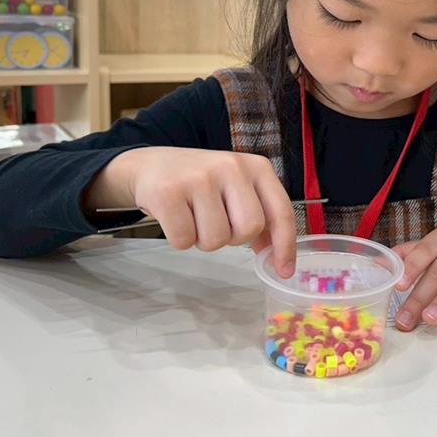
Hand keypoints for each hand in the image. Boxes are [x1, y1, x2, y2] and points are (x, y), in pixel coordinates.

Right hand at [87, 147, 297, 274]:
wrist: (151, 165)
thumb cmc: (201, 182)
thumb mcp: (237, 189)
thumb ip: (259, 216)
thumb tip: (275, 255)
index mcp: (256, 167)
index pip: (280, 211)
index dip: (285, 245)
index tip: (284, 271)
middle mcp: (231, 166)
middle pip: (249, 228)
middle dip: (234, 238)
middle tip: (218, 224)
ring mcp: (199, 177)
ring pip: (216, 239)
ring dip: (204, 240)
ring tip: (194, 218)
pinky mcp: (168, 192)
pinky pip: (184, 240)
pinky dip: (180, 240)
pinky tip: (176, 218)